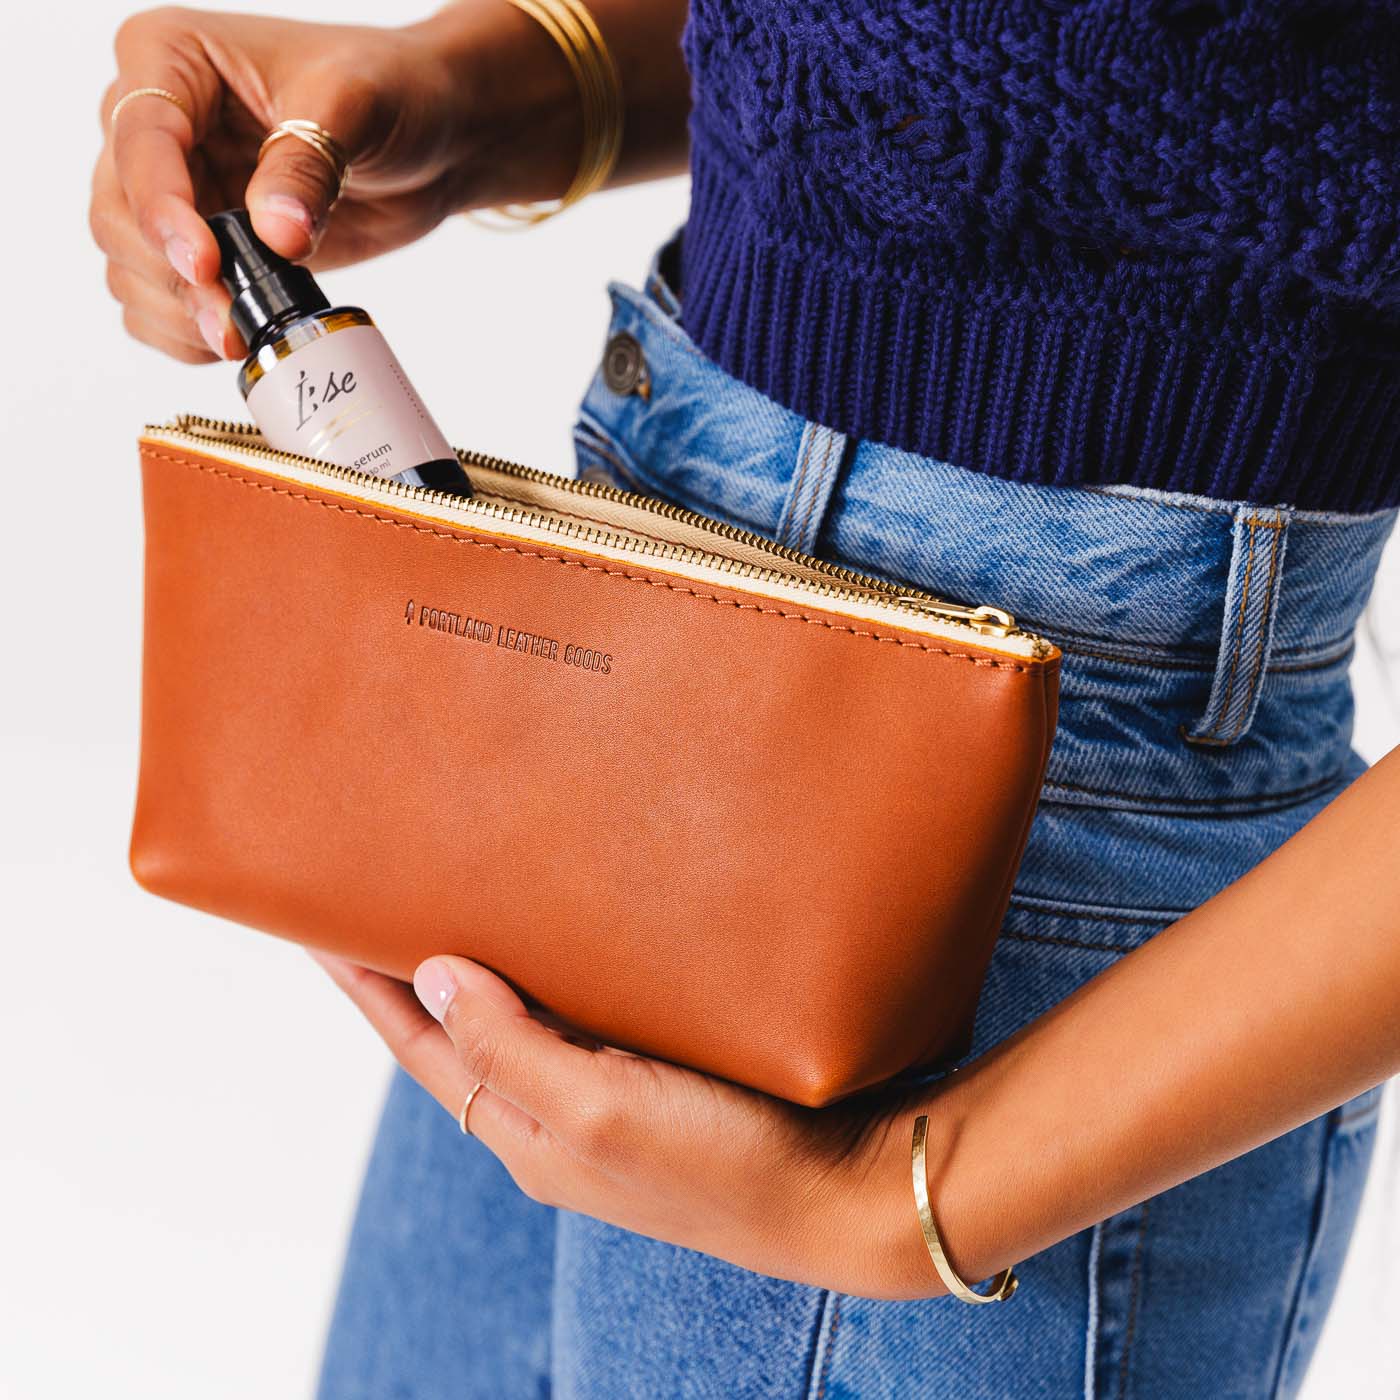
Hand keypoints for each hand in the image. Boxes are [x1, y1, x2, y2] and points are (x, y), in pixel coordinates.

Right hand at [90, 4, 577, 361]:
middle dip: (170, 274)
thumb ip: (308, 166)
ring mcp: (173, 188)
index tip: (205, 264)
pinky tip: (228, 338)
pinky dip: (181, 329)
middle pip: (118, 211)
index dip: (162, 210)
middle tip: (229, 319)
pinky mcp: (200, 243)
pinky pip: (156, 298)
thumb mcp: (355, 106)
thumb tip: (276, 235)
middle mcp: (153, 122)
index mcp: (171, 56)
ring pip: (128, 262)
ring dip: (174, 311)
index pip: (139, 139)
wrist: (428, 140)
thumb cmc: (390, 92)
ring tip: (236, 334)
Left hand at [314, 952, 942, 1300]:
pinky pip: (583, 1015)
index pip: (419, 1046)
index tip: (317, 918)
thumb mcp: (600, 1113)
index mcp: (527, 1133)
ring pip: (522, 1019)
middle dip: (411, 969)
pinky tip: (569, 932)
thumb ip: (510, 1048)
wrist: (851, 1194)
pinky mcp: (662, 1075)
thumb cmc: (729, 1164)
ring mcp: (610, 1098)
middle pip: (461, 1032)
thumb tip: (431, 974)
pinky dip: (555, 972)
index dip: (364, 984)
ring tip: (460, 894)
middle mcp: (556, 1118)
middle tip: (381, 888)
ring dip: (483, 964)